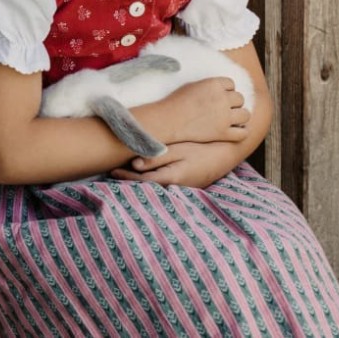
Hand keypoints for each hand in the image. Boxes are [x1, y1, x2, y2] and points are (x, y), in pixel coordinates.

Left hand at [109, 142, 242, 187]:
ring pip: (155, 186)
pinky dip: (151, 179)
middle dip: (129, 180)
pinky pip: (163, 184)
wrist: (226, 155)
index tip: (112, 171)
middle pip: (146, 186)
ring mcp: (181, 188)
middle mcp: (174, 187)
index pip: (142, 180)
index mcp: (171, 179)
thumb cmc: (202, 149)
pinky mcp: (185, 185)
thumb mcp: (179, 150)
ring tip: (123, 173)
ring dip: (140, 180)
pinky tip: (145, 173)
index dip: (126, 176)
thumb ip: (157, 157)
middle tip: (111, 173)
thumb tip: (135, 164)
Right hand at [159, 76, 250, 144]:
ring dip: (239, 116)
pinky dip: (241, 132)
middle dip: (233, 103)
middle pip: (240, 98)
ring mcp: (224, 116)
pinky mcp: (223, 133)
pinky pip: (243, 133)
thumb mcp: (193, 85)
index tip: (218, 97)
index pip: (231, 84)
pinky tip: (233, 131)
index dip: (226, 90)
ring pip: (245, 114)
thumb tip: (221, 87)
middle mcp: (222, 98)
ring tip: (230, 119)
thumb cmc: (176, 102)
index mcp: (215, 84)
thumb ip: (210, 85)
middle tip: (223, 109)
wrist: (168, 120)